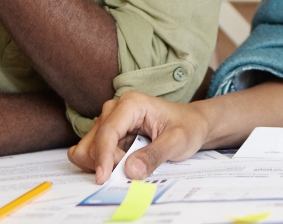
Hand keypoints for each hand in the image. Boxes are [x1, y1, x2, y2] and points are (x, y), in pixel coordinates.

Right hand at [68, 92, 210, 182]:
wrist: (192, 123)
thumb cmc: (187, 127)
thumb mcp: (178, 142)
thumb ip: (154, 156)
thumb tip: (130, 170)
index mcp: (131, 104)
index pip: (107, 132)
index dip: (103, 157)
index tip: (103, 179)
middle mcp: (115, 110)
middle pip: (94, 142)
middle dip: (108, 162)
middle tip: (133, 169)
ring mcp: (109, 122)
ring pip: (89, 149)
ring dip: (105, 164)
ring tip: (132, 164)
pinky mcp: (109, 134)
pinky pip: (94, 154)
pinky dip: (104, 164)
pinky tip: (123, 164)